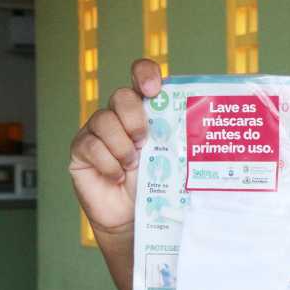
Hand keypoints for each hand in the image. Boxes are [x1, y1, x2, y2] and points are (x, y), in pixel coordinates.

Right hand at [69, 59, 162, 238]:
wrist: (133, 216)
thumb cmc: (155, 184)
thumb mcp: (172, 158)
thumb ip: (179, 139)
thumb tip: (208, 131)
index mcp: (144, 110)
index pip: (140, 75)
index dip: (144, 74)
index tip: (153, 88)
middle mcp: (119, 115)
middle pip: (121, 96)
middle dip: (134, 118)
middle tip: (145, 141)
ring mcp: (96, 131)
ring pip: (103, 120)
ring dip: (122, 146)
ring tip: (133, 165)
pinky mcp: (81, 149)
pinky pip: (90, 145)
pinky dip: (108, 163)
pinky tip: (117, 176)